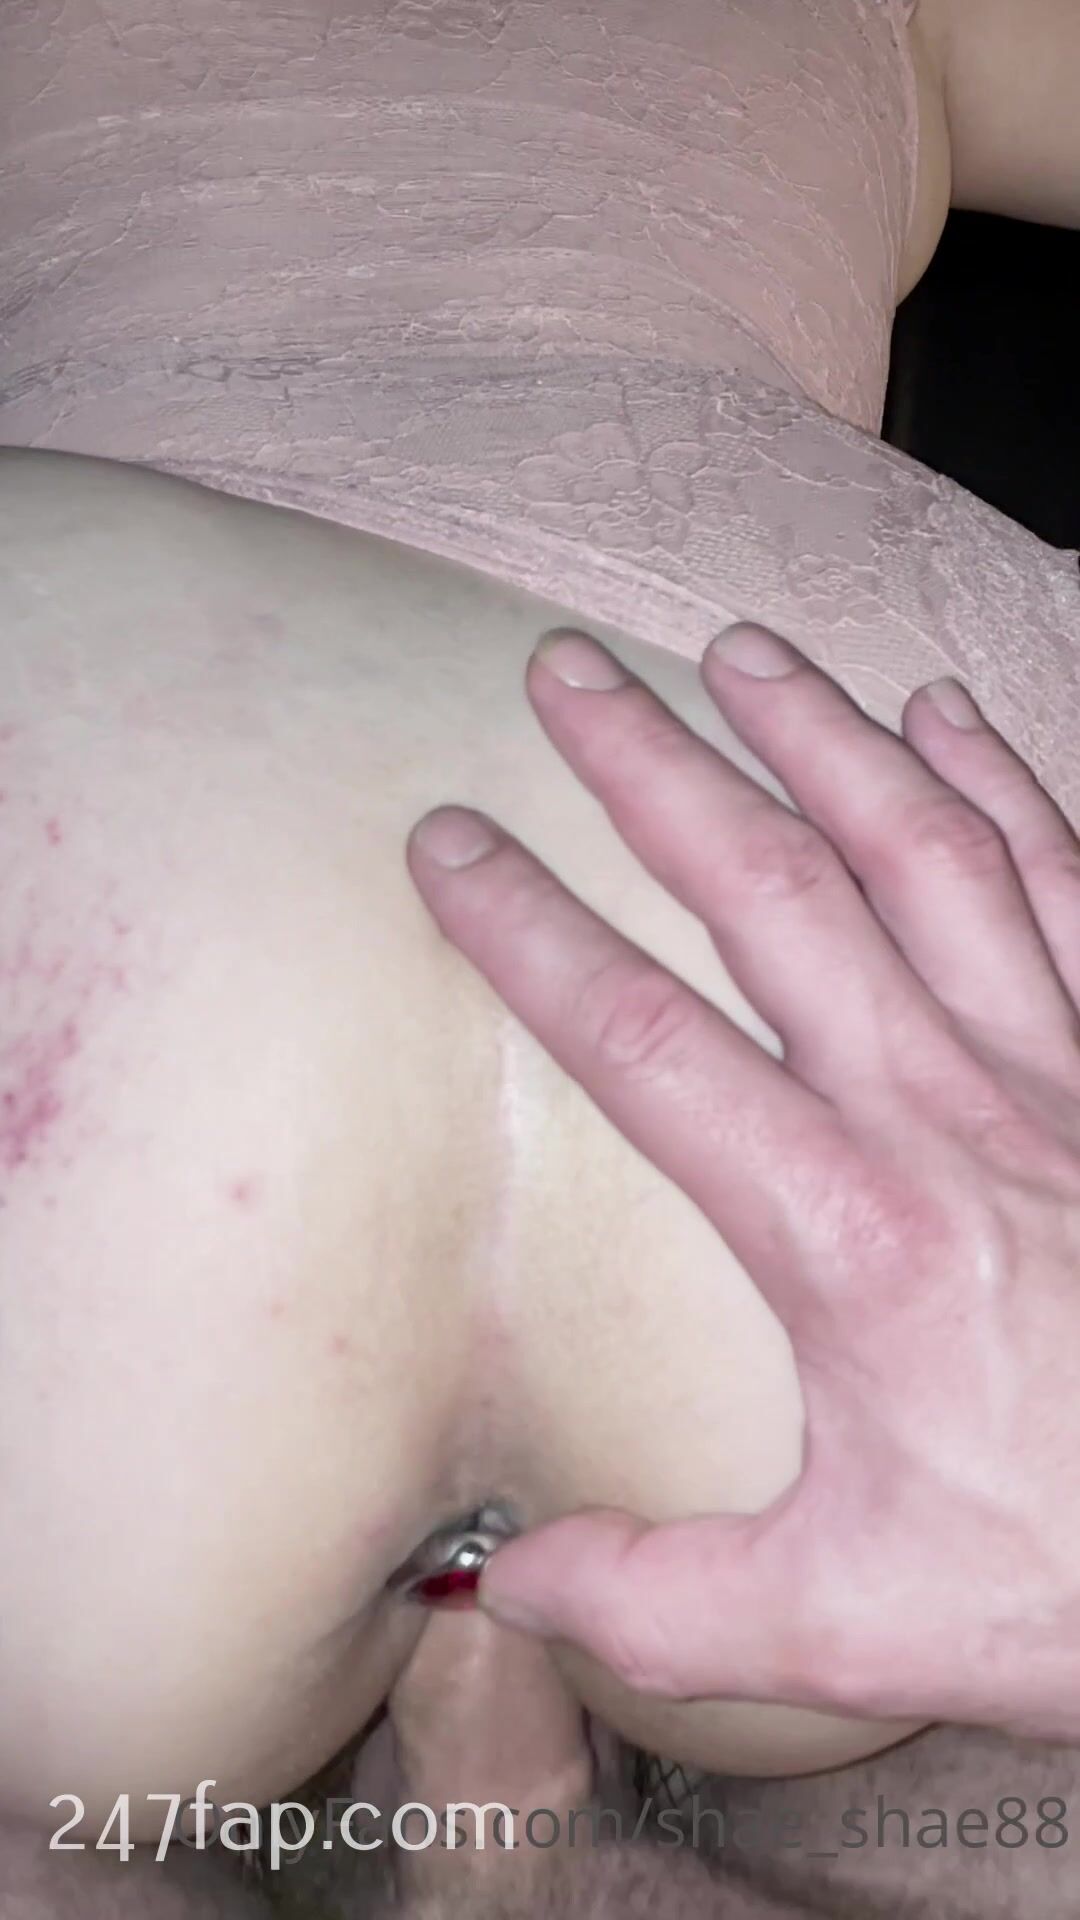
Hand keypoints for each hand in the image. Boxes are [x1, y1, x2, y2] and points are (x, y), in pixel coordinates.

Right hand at [406, 621, 1079, 1739]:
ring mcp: (1054, 1067)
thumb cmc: (1078, 1569)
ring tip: (735, 648)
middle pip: (776, 896)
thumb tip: (499, 1579)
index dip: (529, 932)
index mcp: (847, 1230)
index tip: (448, 841)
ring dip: (821, 737)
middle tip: (568, 673)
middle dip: (658, 770)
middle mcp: (945, 1111)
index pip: (645, 1041)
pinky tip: (945, 709)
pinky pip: (1064, 880)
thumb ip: (660, 1600)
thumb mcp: (852, 1621)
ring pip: (922, 853)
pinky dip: (1004, 782)